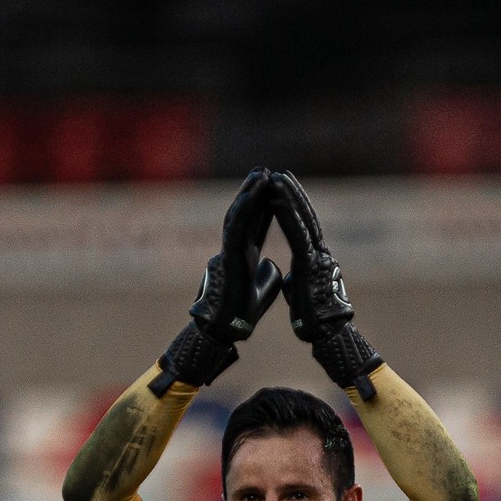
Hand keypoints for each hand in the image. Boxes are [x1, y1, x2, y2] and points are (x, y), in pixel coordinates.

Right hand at [150, 168, 282, 394]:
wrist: (226, 330)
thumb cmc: (243, 314)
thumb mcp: (263, 288)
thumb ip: (266, 273)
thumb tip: (273, 265)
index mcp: (243, 256)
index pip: (256, 226)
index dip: (265, 207)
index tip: (274, 189)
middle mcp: (233, 249)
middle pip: (245, 215)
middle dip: (255, 192)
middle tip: (265, 170)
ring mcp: (227, 250)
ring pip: (237, 216)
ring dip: (249, 193)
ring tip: (261, 173)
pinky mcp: (226, 256)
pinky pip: (235, 227)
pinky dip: (245, 208)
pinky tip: (254, 192)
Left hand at [270, 170, 382, 396]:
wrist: (327, 335)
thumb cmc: (315, 321)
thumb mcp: (302, 294)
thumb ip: (298, 280)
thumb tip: (292, 278)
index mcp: (315, 261)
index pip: (304, 229)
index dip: (295, 209)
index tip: (284, 192)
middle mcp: (319, 254)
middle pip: (306, 217)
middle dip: (293, 194)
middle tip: (280, 174)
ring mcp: (317, 257)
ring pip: (303, 220)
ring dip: (289, 197)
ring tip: (276, 179)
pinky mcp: (311, 264)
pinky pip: (297, 233)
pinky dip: (286, 214)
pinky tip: (277, 199)